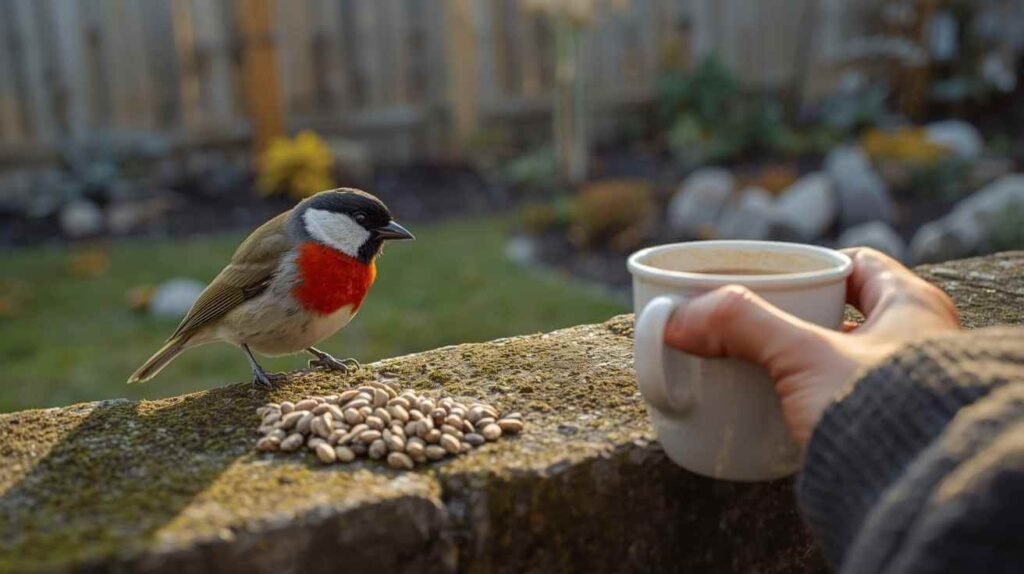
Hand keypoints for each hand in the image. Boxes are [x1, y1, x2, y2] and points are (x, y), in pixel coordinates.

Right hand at [663, 248, 960, 445]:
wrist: (915, 498)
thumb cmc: (882, 413)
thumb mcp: (803, 357)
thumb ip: (742, 326)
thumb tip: (679, 319)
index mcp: (911, 308)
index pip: (859, 266)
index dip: (815, 265)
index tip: (777, 274)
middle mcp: (918, 345)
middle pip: (842, 315)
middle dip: (798, 317)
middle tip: (756, 320)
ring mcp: (905, 390)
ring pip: (841, 362)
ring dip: (801, 363)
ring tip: (758, 366)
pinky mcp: (885, 431)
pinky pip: (841, 403)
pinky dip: (808, 403)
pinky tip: (778, 412)